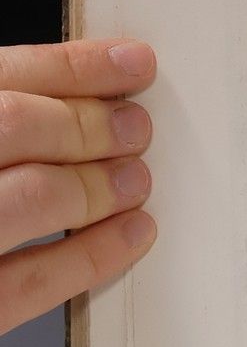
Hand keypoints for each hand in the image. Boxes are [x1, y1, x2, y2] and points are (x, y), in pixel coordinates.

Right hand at [0, 39, 155, 335]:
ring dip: (96, 185)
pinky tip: (128, 236)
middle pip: (13, 126)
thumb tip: (75, 96)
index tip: (130, 64)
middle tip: (134, 129)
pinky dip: (90, 256)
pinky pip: (26, 282)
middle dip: (87, 125)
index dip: (72, 67)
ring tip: (132, 180)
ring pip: (29, 198)